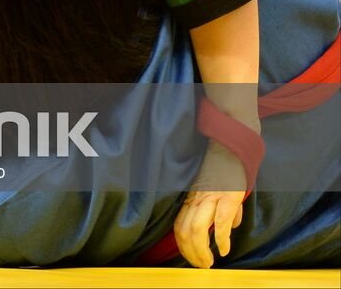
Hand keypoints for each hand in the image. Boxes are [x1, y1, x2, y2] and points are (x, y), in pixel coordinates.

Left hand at [173, 142, 246, 267]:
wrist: (232, 146)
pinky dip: (221, 239)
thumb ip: (222, 210)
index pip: (180, 226)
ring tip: (209, 263)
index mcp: (193, 199)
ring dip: (202, 250)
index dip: (184, 246)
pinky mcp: (226, 196)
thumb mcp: (217, 191)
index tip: (192, 259)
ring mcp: (211, 197)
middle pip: (185, 231)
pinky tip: (224, 250)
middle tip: (200, 266)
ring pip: (197, 229)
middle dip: (191, 253)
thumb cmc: (225, 170)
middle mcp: (197, 199)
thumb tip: (231, 228)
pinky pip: (220, 221)